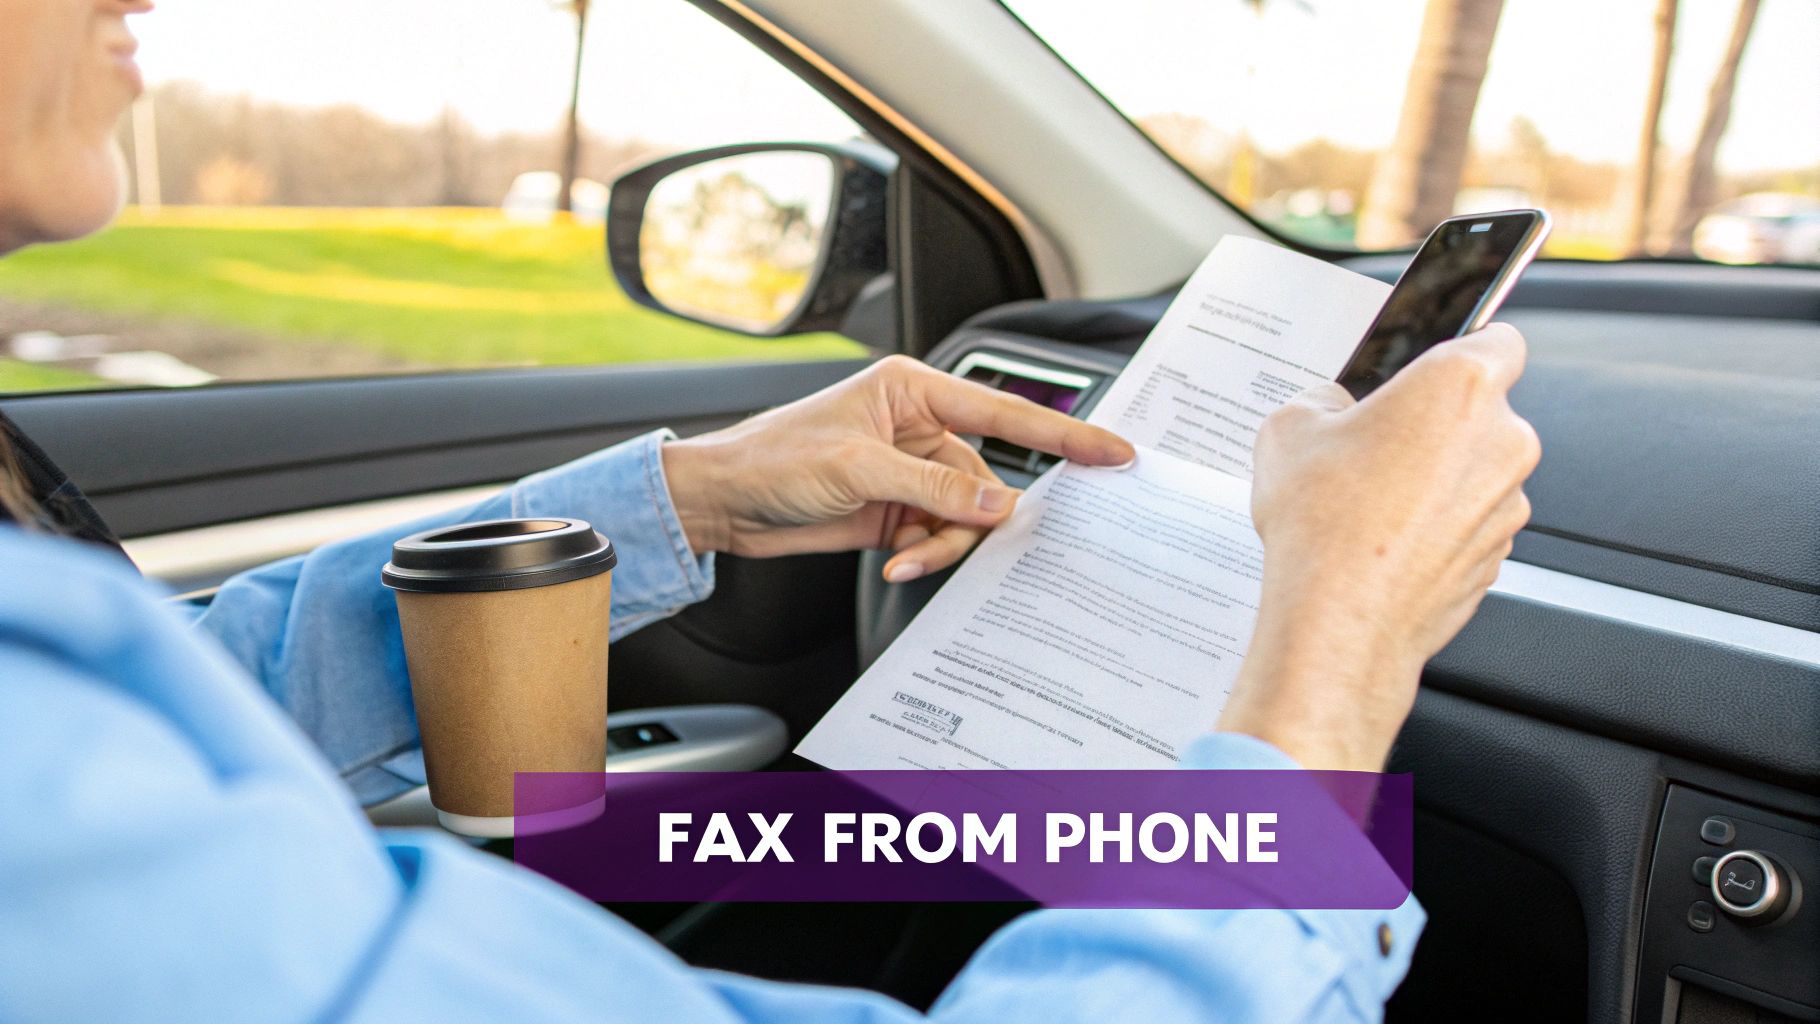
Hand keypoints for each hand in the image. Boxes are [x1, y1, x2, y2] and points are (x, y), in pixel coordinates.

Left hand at [660, 356, 1134, 580]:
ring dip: (944, 543)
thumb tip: (999, 502)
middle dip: (980, 514)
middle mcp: (919, 428)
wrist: (721, 502)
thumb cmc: (772, 457)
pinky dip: (925, 555)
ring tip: (906, 556)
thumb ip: (934, 487)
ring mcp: (910, 473)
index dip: (1063, 434)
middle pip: (986, 476)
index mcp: (914, 390)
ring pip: (965, 515)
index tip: (1113, 452)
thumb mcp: (858, 469)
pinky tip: (896, 562)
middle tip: (981, 536)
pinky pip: (939, 537)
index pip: (1003, 412)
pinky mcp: (897, 511)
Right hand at [1217, 324, 1540, 770]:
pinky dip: (1439, 528)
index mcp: (1460, 385)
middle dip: (1435, 423)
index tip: (1433, 364)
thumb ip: (1322, 400)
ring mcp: (1508, 503)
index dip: (1465, 346)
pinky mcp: (1498, 556)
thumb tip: (1332, 409)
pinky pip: (1470, 524)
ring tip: (1370, 502)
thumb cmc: (1323, 522)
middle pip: (1483, 411)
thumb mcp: (1289, 429)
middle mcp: (1502, 439)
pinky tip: (1385, 543)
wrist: (1339, 619)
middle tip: (1374, 442)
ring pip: (1476, 472)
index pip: (1497, 338)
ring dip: (1438, 479)